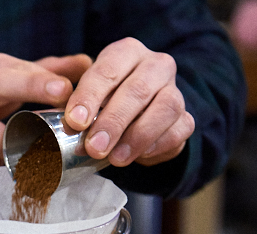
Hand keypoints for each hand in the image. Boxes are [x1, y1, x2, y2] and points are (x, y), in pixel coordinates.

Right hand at [0, 52, 91, 172]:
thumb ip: (43, 72)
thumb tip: (88, 65)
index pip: (20, 71)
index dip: (43, 80)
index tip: (67, 88)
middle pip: (2, 86)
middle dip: (33, 92)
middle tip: (62, 106)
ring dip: (22, 156)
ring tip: (45, 166)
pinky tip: (11, 179)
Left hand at [64, 38, 194, 167]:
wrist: (126, 122)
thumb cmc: (97, 105)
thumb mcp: (78, 100)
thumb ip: (73, 108)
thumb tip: (71, 123)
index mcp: (125, 53)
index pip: (108, 70)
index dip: (90, 97)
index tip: (75, 122)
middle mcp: (155, 65)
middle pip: (138, 90)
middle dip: (113, 121)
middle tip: (94, 147)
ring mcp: (174, 90)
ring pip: (166, 108)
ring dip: (138, 136)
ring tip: (115, 158)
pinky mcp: (185, 118)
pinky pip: (180, 130)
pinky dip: (159, 145)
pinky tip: (140, 156)